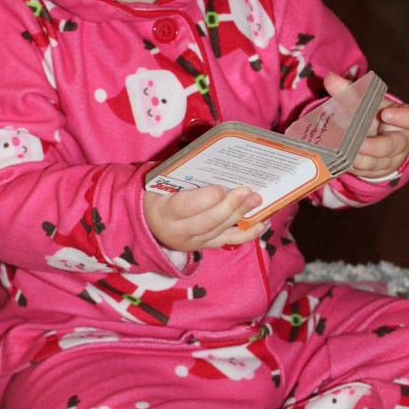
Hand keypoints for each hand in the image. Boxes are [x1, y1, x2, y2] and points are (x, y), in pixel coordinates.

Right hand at [143, 183, 267, 252]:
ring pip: (220, 231)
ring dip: (241, 216)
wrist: (147, 220)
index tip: (224, 187)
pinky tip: (261, 224)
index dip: (208, 198)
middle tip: (250, 192)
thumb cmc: (158, 192)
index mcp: (164, 211)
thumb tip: (217, 160)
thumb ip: (184, 174)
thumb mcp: (162, 181)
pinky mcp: (203, 247)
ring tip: (258, 202)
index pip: (188, 206)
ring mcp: (192, 242)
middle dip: (231, 207)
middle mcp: (177, 231)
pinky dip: (246, 234)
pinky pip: (227, 241)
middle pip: (208, 221)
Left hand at [324, 71, 408, 178]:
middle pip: (394, 145)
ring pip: (378, 162)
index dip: (403, 117)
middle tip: (361, 144)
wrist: (373, 138)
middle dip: (377, 146)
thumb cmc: (371, 115)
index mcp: (401, 119)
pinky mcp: (375, 171)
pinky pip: (365, 172)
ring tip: (347, 156)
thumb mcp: (363, 102)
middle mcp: (398, 140)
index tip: (387, 113)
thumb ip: (348, 90)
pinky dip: (353, 167)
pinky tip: (341, 162)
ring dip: (362, 160)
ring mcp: (388, 158)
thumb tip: (330, 78)